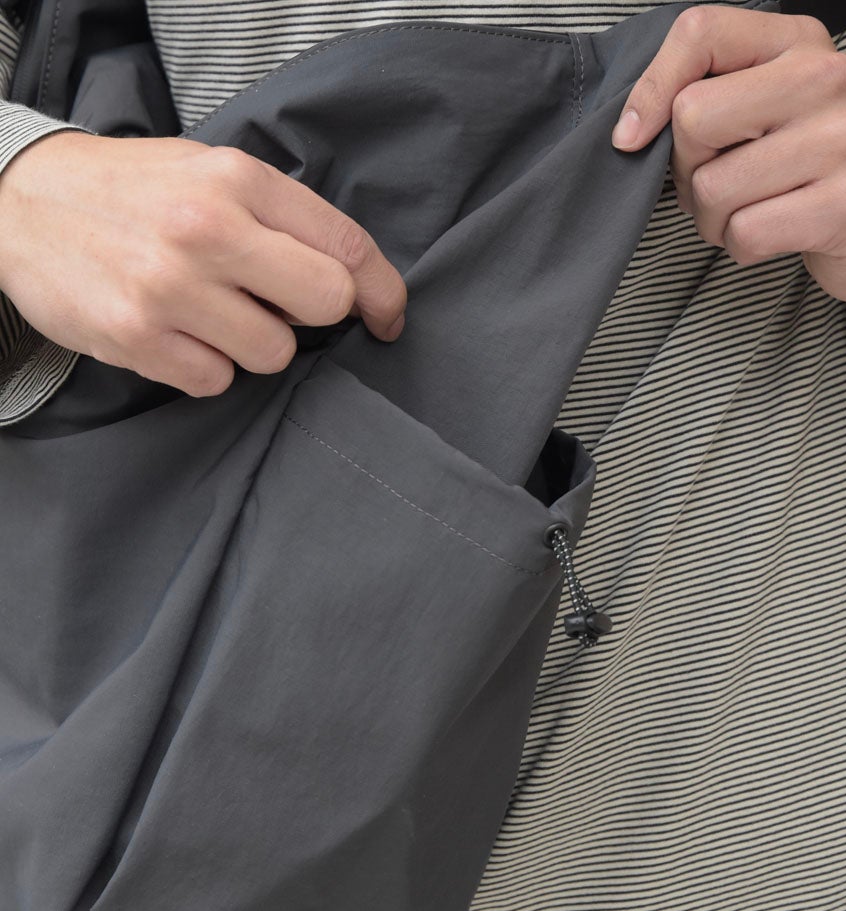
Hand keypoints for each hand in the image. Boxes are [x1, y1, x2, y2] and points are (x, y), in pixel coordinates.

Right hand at [0, 131, 406, 395]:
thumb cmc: (132, 192)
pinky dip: (205, 367)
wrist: (21, 204)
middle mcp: (208, 230)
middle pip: (325, 302)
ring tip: (209, 312)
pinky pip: (217, 381)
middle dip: (313, 314)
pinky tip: (175, 334)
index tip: (386, 317)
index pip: (345, 246)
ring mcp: (171, 288)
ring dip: (253, 344)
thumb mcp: (208, 171)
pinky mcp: (138, 338)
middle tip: (276, 304)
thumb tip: (353, 280)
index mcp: (237, 179)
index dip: (381, 292)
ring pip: (274, 353)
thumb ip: (278, 216)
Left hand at [611, 5, 845, 302]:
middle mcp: (828, 77)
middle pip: (693, 119)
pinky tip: (774, 232)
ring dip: (713, 219)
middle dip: (688, 169)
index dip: (649, 91)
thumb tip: (627, 135)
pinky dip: (742, 246)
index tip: (633, 137)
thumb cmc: (799, 163)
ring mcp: (842, 139)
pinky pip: (745, 233)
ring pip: (713, 189)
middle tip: (722, 178)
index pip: (699, 33)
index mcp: (796, 41)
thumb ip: (697, 96)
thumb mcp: (755, 108)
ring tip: (750, 209)